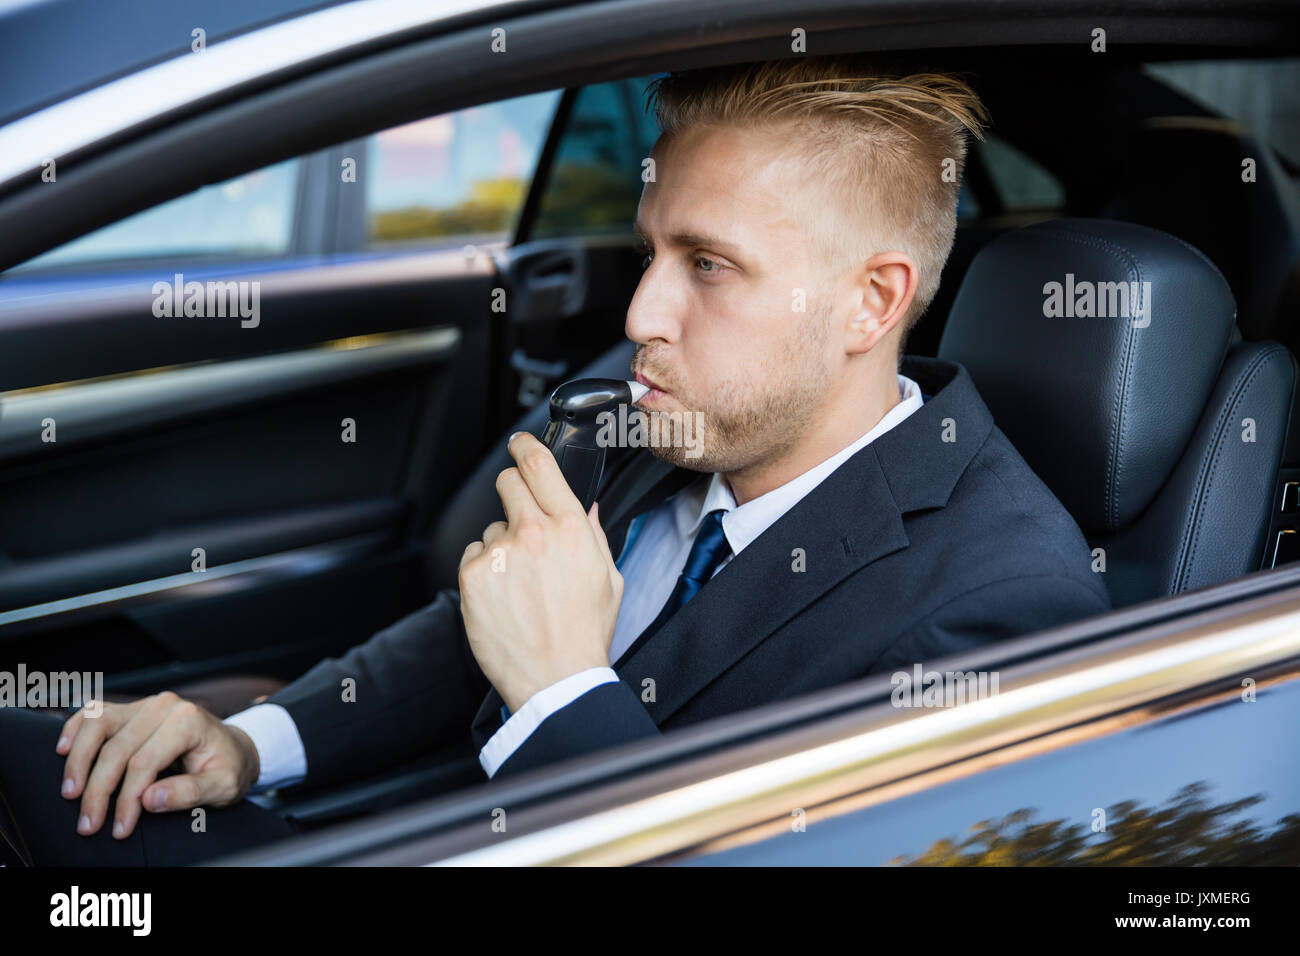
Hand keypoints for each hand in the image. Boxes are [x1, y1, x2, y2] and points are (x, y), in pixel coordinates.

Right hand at [56, 692, 259, 839]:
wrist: (232, 748)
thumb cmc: (227, 767)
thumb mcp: (223, 785)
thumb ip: (190, 792)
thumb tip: (149, 800)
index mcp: (188, 721)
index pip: (144, 764)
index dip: (126, 800)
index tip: (119, 829)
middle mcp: (164, 706)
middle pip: (117, 748)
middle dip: (98, 791)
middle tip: (88, 824)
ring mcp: (145, 704)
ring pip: (98, 725)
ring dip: (79, 760)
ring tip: (70, 792)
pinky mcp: (131, 709)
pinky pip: (95, 712)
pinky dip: (75, 728)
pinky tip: (63, 750)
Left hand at [458, 432, 623, 712]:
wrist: (555, 678)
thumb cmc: (584, 634)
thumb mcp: (609, 579)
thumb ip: (594, 535)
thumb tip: (585, 509)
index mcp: (572, 529)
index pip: (540, 466)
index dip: (525, 446)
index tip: (518, 443)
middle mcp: (534, 534)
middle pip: (508, 484)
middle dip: (512, 492)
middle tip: (520, 518)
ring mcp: (500, 554)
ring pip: (492, 528)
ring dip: (502, 545)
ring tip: (520, 584)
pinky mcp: (473, 576)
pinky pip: (474, 556)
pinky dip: (484, 571)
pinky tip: (503, 596)